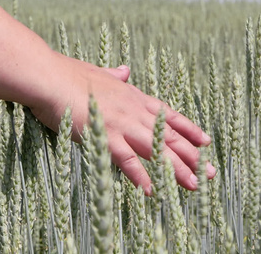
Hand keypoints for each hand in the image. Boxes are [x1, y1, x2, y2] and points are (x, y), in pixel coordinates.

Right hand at [30, 54, 215, 194]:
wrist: (50, 77)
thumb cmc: (70, 74)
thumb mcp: (99, 72)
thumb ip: (114, 74)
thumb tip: (124, 69)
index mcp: (133, 96)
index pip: (168, 116)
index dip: (189, 129)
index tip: (206, 141)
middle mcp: (134, 111)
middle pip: (169, 137)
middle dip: (192, 155)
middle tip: (210, 172)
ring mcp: (121, 124)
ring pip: (156, 150)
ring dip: (177, 169)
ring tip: (194, 185)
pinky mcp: (105, 136)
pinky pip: (127, 160)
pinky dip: (141, 176)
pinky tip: (153, 190)